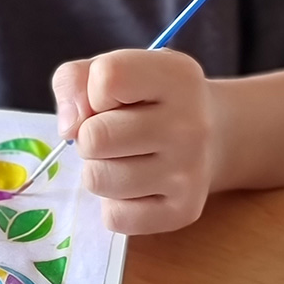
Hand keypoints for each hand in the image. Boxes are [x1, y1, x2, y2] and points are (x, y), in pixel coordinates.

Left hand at [51, 49, 219, 234]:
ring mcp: (190, 172)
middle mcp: (191, 125)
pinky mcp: (183, 211)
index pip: (107, 78)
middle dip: (89, 136)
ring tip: (124, 157)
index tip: (110, 99)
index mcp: (177, 77)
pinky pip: (114, 216)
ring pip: (97, 179)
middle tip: (111, 134)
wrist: (215, 134)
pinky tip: (137, 185)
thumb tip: (68, 127)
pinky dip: (114, 204)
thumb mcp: (115, 67)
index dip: (93, 91)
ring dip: (98, 169)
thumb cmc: (149, 98)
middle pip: (94, 137)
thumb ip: (75, 80)